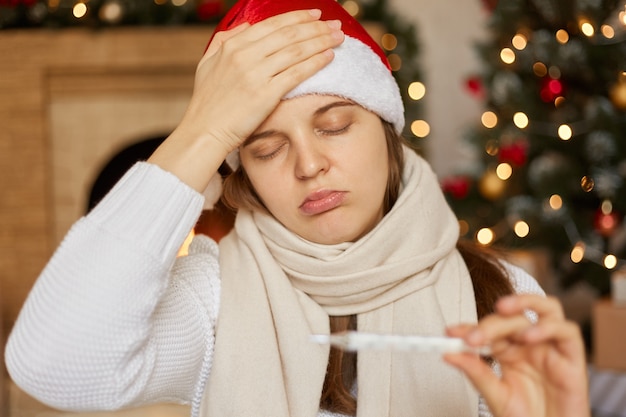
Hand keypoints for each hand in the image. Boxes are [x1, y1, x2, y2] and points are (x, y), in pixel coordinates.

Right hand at [148, 9, 343, 191]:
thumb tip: (247, 26)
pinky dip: (315, 62)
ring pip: (296, 51)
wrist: (205, 132)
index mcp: (232, 45)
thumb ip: (226, 40)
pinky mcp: (265, 94)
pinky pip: (296, 73)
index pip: (272, 24)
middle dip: (316, 27)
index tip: (316, 15)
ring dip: (321, 41)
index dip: (298, 17)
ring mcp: (255, 74)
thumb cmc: (207, 102)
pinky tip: (329, 57)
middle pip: (289, 34)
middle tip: (336, 25)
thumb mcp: (208, 63)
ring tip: (338, 38)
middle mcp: (244, 55)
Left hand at [444, 294, 589, 416]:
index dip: (469, 327)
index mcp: (509, 350)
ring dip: (524, 302)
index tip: (450, 332)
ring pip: (545, 307)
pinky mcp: (573, 356)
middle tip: (473, 337)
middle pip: (512, 318)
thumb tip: (448, 354)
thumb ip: (476, 373)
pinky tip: (529, 336)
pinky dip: (548, 327)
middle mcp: (530, 343)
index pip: (488, 328)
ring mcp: (552, 346)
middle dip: (490, 323)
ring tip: (503, 310)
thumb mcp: (496, 395)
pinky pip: (567, 330)